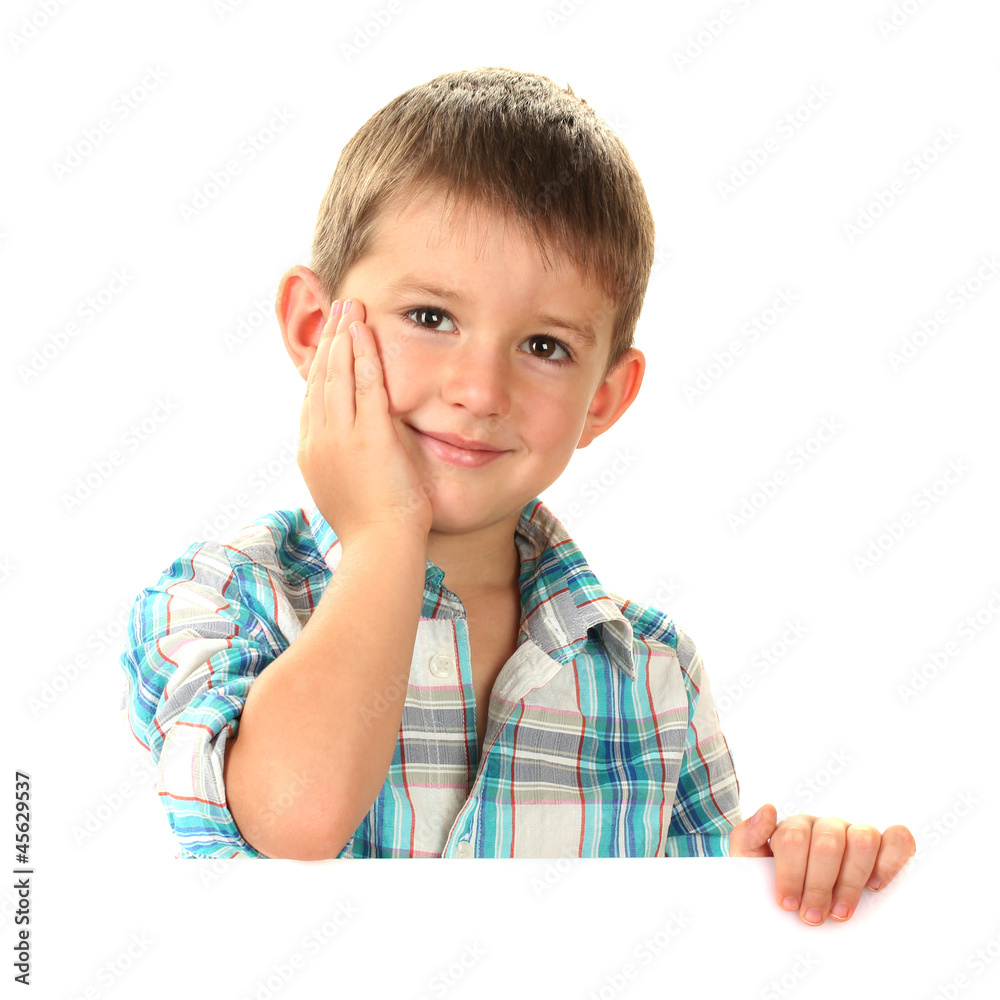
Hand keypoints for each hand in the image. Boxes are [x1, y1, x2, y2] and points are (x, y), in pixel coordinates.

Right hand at [297, 297, 433, 545]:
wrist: (380, 548)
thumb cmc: (372, 527)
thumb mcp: (346, 488)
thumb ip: (345, 461)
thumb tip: (353, 452)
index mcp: (312, 452)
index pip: (313, 397)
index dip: (321, 364)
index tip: (329, 341)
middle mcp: (319, 439)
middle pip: (321, 378)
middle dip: (330, 340)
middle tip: (338, 309)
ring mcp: (341, 437)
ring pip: (338, 375)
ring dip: (345, 337)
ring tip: (351, 309)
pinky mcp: (368, 437)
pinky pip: (364, 385)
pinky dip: (363, 354)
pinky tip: (365, 331)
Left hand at [729, 803, 915, 924]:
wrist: (797, 900)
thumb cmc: (776, 882)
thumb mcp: (750, 862)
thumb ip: (747, 836)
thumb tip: (768, 809)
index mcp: (794, 827)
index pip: (793, 838)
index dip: (790, 873)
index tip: (787, 904)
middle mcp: (826, 826)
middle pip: (828, 843)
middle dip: (818, 885)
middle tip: (812, 916)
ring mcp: (856, 833)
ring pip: (863, 839)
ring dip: (851, 880)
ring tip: (840, 912)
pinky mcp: (885, 846)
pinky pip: (898, 839)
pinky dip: (890, 860)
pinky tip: (875, 885)